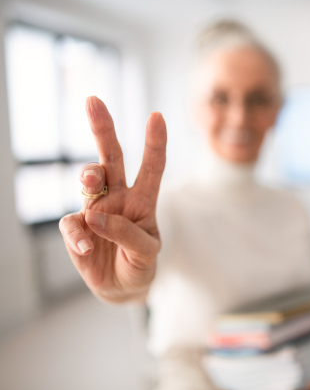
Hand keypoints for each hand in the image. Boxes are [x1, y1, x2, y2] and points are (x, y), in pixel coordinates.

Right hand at [58, 97, 166, 303]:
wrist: (121, 287)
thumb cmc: (139, 263)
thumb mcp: (147, 253)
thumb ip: (129, 235)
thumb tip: (97, 218)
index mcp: (143, 200)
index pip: (152, 167)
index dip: (155, 143)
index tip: (157, 116)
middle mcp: (118, 198)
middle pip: (112, 158)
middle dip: (103, 129)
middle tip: (93, 102)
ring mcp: (96, 210)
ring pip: (89, 180)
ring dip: (88, 174)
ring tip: (90, 181)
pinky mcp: (77, 229)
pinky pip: (72, 225)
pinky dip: (77, 235)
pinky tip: (87, 248)